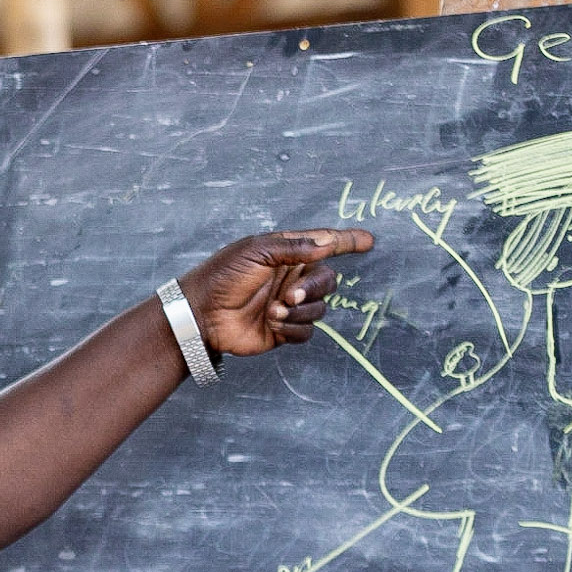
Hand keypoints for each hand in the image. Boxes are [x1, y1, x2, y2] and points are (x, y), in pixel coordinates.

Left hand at [176, 229, 373, 356]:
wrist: (202, 314)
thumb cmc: (223, 276)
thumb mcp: (256, 252)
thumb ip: (293, 248)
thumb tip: (326, 243)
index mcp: (286, 255)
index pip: (323, 245)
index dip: (346, 242)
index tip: (368, 240)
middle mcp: (291, 279)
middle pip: (328, 281)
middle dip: (315, 288)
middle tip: (291, 294)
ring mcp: (288, 305)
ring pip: (320, 308)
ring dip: (299, 310)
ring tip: (273, 311)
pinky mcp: (284, 329)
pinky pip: (307, 330)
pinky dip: (292, 327)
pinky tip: (272, 323)